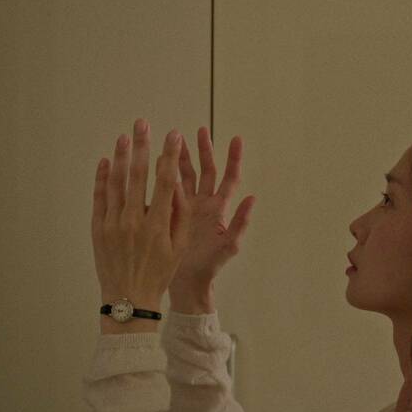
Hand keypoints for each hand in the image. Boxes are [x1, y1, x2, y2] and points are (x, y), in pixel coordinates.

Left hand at [91, 119, 190, 305]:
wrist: (129, 299)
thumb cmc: (159, 273)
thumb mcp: (178, 248)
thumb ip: (179, 216)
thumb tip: (178, 186)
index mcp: (158, 225)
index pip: (166, 181)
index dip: (170, 156)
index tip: (173, 136)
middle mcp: (134, 221)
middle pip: (138, 175)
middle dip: (142, 146)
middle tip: (143, 123)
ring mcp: (113, 225)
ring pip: (116, 182)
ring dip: (120, 156)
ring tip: (124, 136)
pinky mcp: (98, 229)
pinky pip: (99, 198)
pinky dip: (102, 178)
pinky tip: (105, 161)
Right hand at [169, 126, 255, 291]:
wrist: (187, 281)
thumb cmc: (211, 265)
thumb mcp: (229, 245)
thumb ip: (240, 222)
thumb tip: (252, 198)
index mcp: (219, 209)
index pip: (229, 178)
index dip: (233, 159)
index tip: (236, 138)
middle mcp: (205, 204)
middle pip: (206, 170)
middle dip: (204, 150)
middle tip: (200, 130)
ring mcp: (188, 207)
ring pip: (186, 176)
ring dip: (182, 158)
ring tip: (176, 140)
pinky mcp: (173, 213)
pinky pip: (169, 189)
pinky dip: (166, 174)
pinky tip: (158, 162)